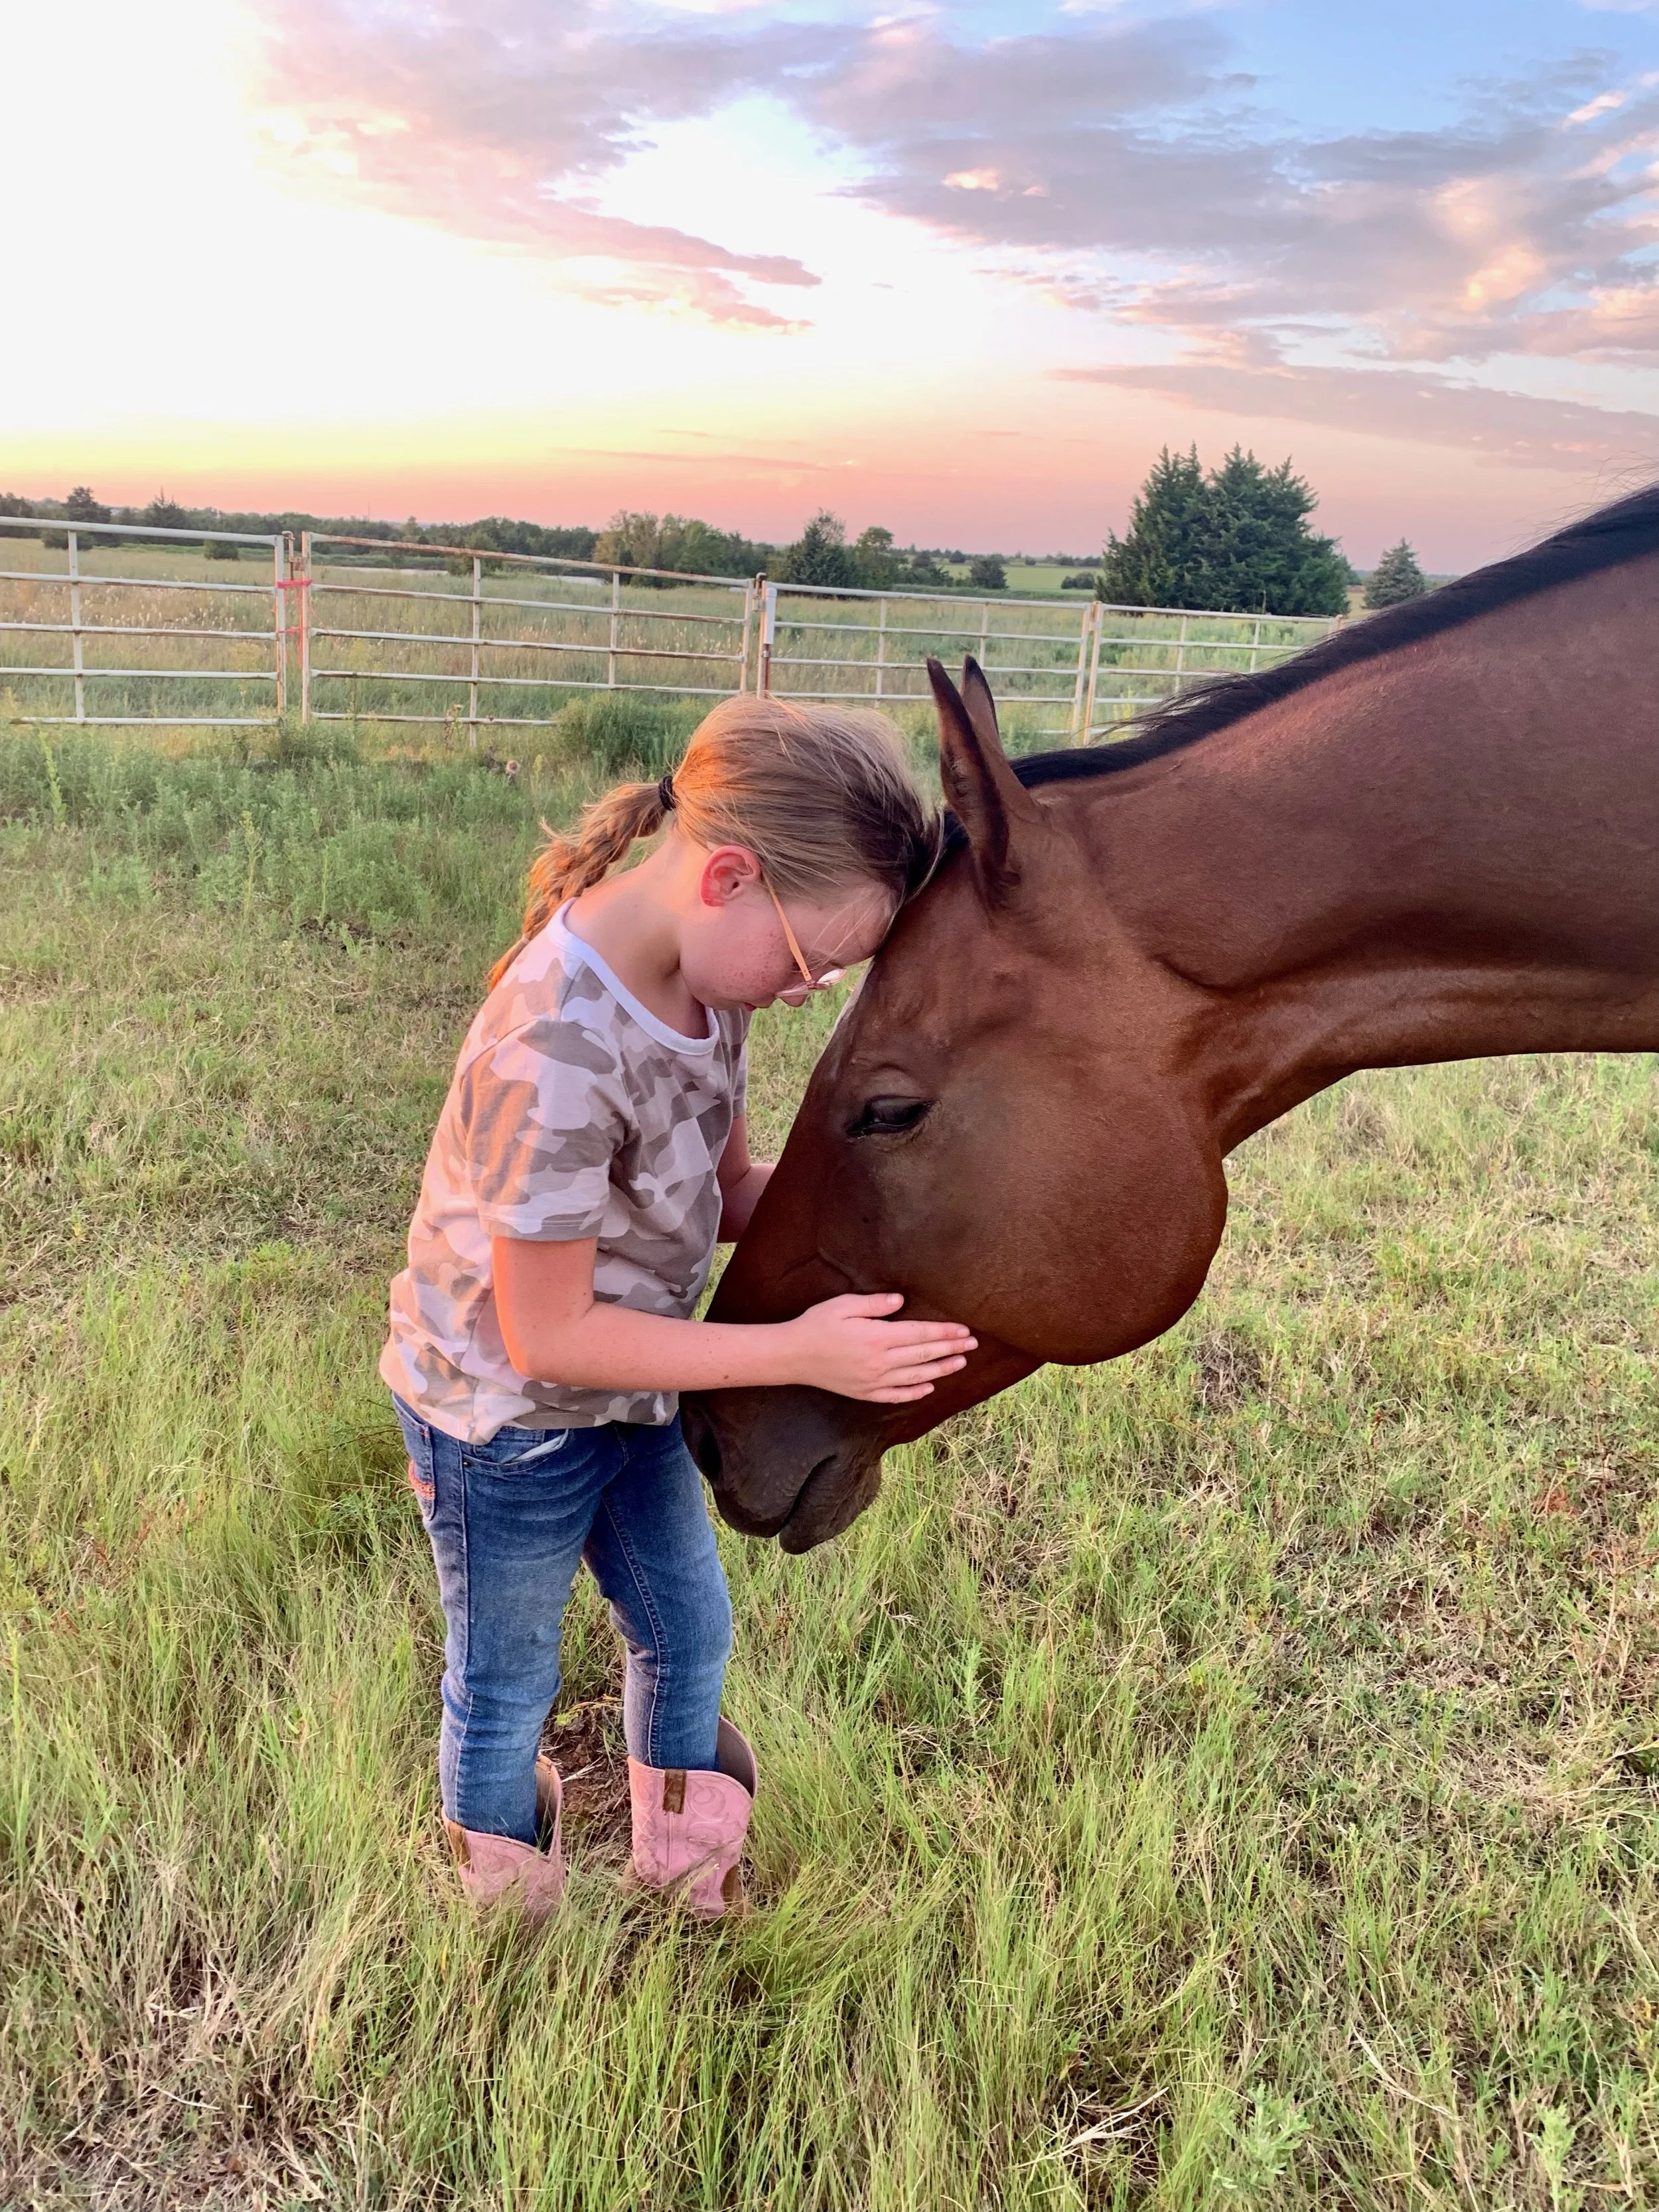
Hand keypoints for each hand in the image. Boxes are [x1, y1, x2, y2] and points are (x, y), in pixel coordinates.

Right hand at [783, 1293, 976, 1403]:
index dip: (944, 1332)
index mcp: (876, 1338)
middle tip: (973, 1344)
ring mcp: (873, 1381)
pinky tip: (929, 1387)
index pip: (919, 1334)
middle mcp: (879, 1363)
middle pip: (923, 1355)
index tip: (963, 1330)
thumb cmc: (816, 1325)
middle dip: (950, 1349)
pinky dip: (915, 1392)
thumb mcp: (842, 1306)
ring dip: (941, 1369)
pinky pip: (896, 1395)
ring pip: (916, 1376)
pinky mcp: (865, 1393)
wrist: (791, 1357)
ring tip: (960, 1363)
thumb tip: (900, 1302)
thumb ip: (873, 1304)